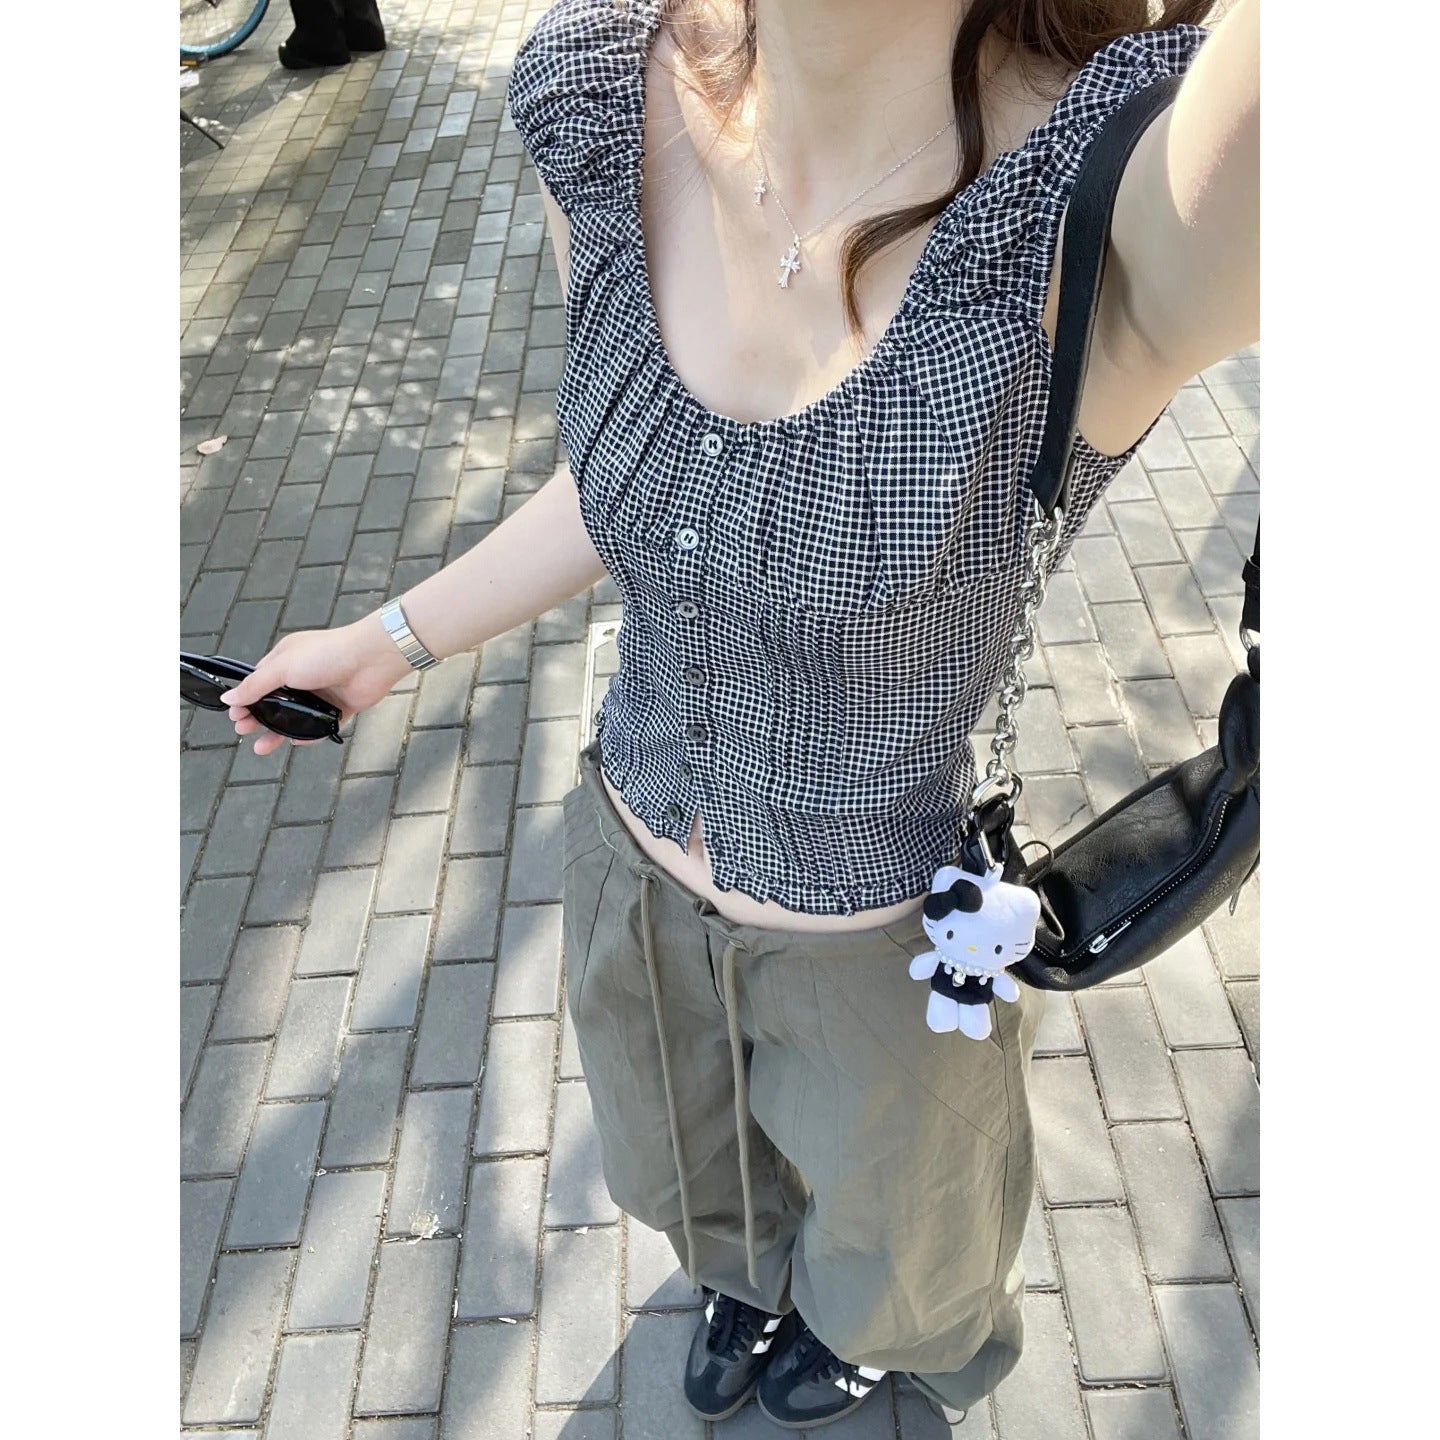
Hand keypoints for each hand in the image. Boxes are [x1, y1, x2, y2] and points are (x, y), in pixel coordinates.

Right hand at [220, 613, 413, 755]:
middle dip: (258, 718)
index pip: (259, 682)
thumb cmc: (328, 654)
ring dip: (278, 733)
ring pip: (295, 718)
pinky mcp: (340, 708)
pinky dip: (308, 735)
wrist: (372, 659)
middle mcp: (302, 677)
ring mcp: (321, 693)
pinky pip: (320, 726)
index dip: (246, 700)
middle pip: (274, 703)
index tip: (234, 715)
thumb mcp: (282, 667)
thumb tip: (229, 698)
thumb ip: (255, 685)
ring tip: (261, 747)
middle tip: (243, 731)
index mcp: (286, 660)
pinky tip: (295, 742)